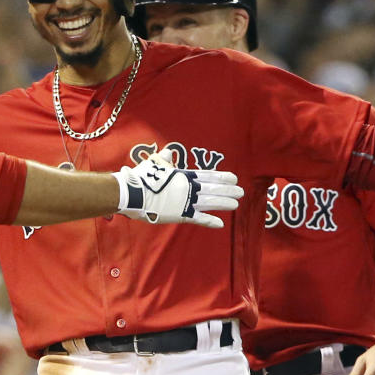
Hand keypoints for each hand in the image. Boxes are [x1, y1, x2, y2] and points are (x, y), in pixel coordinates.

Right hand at [113, 149, 242, 227]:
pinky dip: (209, 221)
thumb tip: (168, 151)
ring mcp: (185, 202)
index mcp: (183, 176)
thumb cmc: (142, 177)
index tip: (233, 177)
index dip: (221, 177)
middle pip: (212, 189)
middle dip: (228, 190)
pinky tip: (221, 223)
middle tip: (241, 192)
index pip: (207, 176)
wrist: (133, 193)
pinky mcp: (180, 215)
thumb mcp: (154, 163)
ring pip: (210, 202)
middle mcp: (188, 188)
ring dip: (224, 203)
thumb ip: (164, 158)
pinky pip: (198, 219)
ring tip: (236, 204)